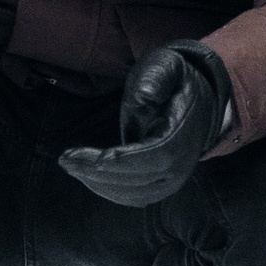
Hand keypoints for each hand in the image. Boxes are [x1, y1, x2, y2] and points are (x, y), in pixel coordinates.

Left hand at [58, 42, 233, 207]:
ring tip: (72, 164)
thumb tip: (145, 99)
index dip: (123, 161)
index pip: (156, 156)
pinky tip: (88, 175)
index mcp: (183, 135)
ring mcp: (174, 180)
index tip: (92, 157)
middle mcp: (182, 165)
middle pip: (140, 180)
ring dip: (99, 184)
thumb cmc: (174, 82)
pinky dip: (108, 191)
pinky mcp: (162, 186)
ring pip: (134, 195)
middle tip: (66, 159)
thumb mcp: (166, 66)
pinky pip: (135, 198)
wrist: (199, 101)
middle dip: (99, 173)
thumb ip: (155, 79)